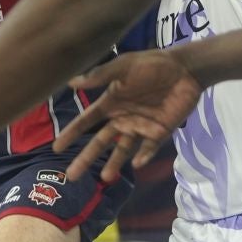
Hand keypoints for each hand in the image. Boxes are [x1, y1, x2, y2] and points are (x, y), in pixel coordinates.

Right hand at [53, 50, 204, 182]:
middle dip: (86, 158)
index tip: (57, 148)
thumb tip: (72, 83)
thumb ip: (101, 76)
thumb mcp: (124, 66)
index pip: (86, 121)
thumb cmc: (152, 64)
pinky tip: (137, 163)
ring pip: (123, 150)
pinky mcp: (159, 132)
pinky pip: (149, 148)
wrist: (185, 69)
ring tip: (105, 177)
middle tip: (71, 176)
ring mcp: (140, 127)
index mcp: (110, 103)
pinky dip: (143, 156)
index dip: (71, 134)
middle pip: (100, 142)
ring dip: (114, 163)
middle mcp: (122, 118)